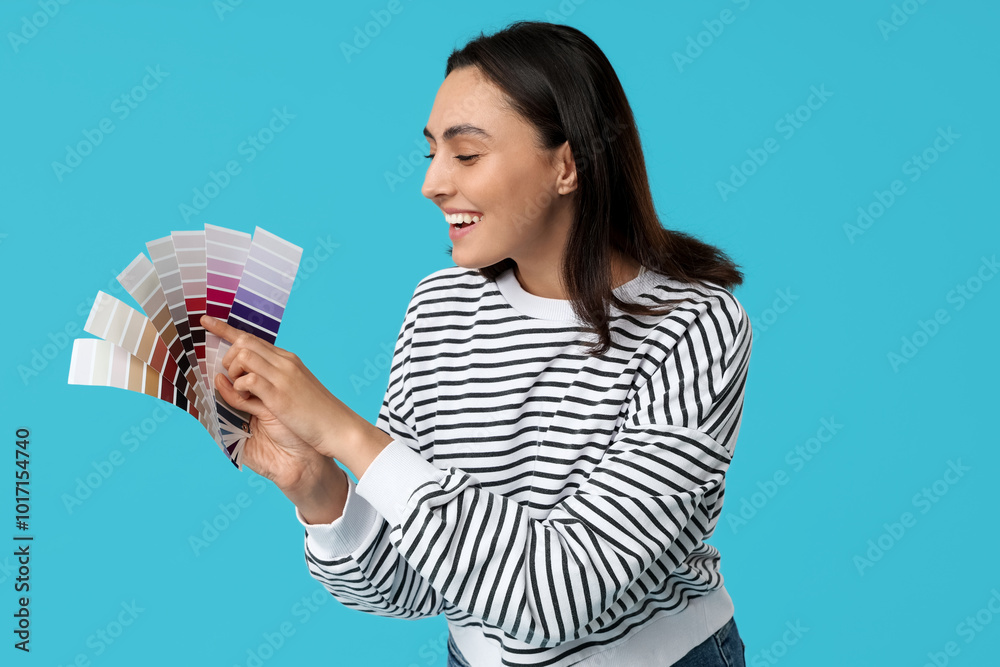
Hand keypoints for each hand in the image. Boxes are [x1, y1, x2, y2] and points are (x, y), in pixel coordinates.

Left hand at [200, 314, 368, 463]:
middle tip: (232, 379)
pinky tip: (247, 400)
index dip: (224, 329)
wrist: (338, 426)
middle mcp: (284, 362)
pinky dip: (240, 389)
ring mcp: (282, 377)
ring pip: (244, 357)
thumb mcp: (295, 389)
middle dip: (228, 357)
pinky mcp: (279, 396)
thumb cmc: (316, 413)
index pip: (252, 338)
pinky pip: (248, 380)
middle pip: (244, 342)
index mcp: (287, 360)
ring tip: (242, 393)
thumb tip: (250, 378)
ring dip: (234, 374)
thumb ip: (273, 379)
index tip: (205, 321)